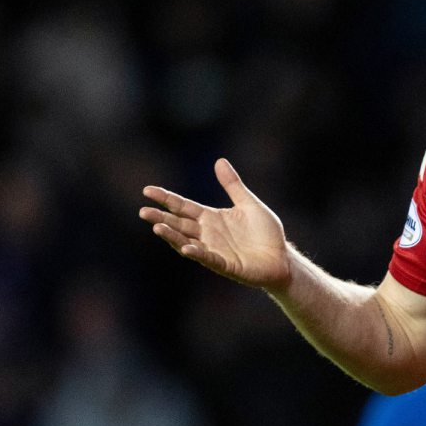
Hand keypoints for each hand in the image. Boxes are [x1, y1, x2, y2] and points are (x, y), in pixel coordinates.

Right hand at [139, 158, 292, 289]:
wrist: (282, 258)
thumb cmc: (265, 233)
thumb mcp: (249, 204)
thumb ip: (233, 185)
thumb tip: (219, 161)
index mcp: (211, 218)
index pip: (182, 206)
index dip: (166, 199)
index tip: (147, 190)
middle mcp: (207, 234)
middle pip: (179, 224)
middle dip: (161, 218)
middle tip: (143, 212)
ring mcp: (214, 250)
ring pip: (187, 242)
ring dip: (172, 236)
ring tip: (157, 228)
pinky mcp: (225, 265)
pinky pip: (208, 258)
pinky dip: (197, 253)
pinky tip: (186, 248)